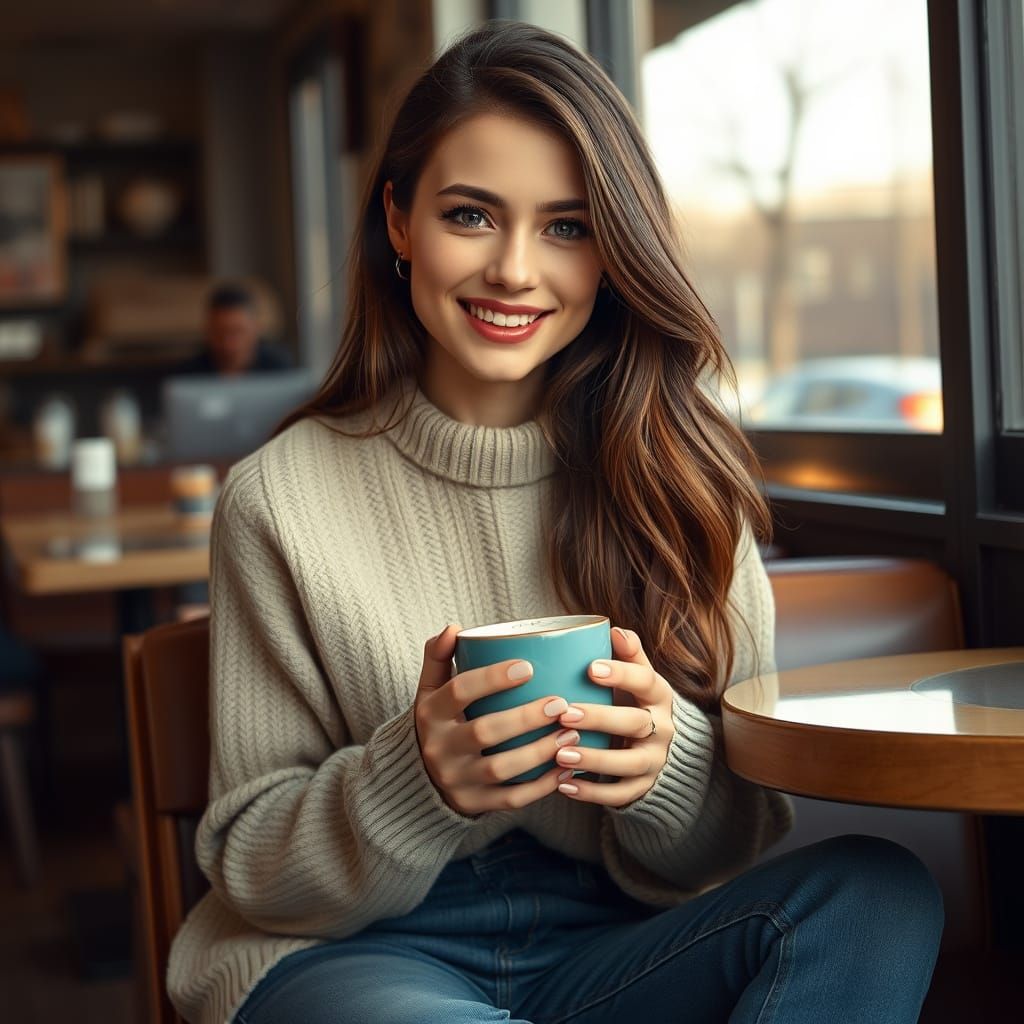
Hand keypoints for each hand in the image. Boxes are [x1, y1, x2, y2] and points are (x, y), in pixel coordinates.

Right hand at [414, 624, 574, 816]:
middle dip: (525, 718)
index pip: (459, 691)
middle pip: (484, 731)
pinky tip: (566, 769)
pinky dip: (541, 786)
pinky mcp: (474, 804)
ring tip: (571, 734)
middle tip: (561, 702)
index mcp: (431, 714)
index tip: (528, 666)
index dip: (492, 678)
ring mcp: (457, 780)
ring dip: (539, 752)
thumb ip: (438, 657)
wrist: (418, 778)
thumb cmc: (438, 722)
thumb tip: (455, 628)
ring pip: (501, 769)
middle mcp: (440, 748)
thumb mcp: (428, 690)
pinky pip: (511, 799)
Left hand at [553, 626, 674, 806]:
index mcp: (659, 696)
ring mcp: (654, 761)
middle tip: (564, 713)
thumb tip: (615, 630)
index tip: (590, 668)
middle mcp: (662, 729)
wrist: (662, 748)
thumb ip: (629, 656)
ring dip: (594, 759)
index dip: (621, 674)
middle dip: (600, 718)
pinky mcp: (643, 787)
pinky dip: (592, 793)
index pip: (646, 681)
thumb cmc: (636, 703)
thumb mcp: (638, 679)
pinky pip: (620, 794)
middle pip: (634, 723)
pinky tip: (563, 785)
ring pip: (628, 764)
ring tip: (559, 754)